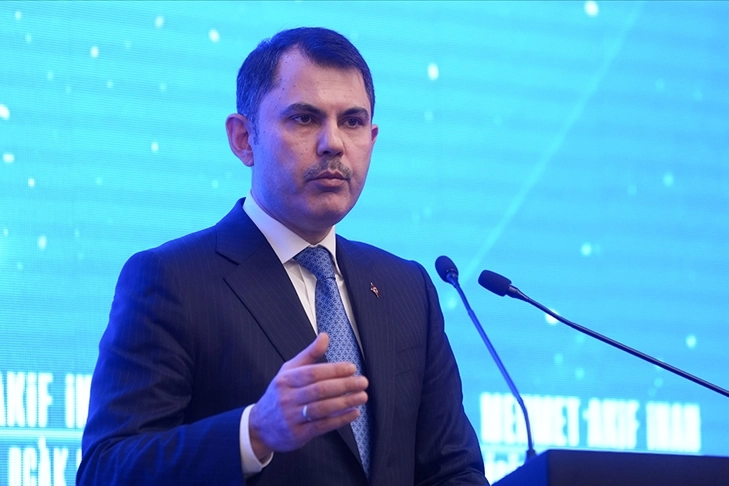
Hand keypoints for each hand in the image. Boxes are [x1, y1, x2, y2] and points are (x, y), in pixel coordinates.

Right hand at [248, 333, 367, 459]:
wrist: (260, 427)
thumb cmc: (279, 394)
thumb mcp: (288, 371)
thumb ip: (309, 355)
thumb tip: (325, 336)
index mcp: (286, 380)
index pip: (313, 373)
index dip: (334, 370)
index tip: (352, 368)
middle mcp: (288, 398)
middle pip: (319, 390)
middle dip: (344, 385)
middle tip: (363, 382)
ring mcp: (292, 417)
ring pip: (322, 408)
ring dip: (345, 402)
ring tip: (362, 396)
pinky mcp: (298, 434)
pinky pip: (322, 426)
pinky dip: (340, 420)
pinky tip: (354, 413)